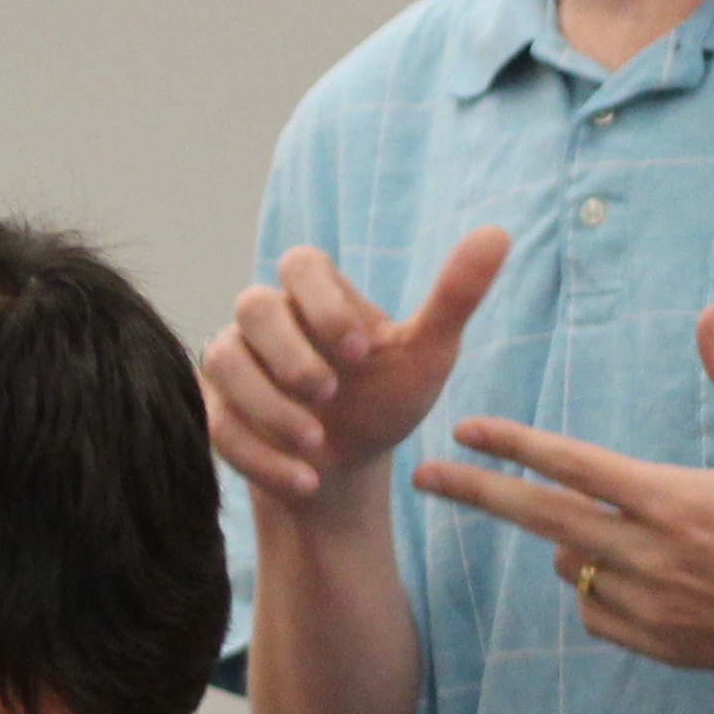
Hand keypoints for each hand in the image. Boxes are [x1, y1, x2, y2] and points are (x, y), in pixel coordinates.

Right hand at [199, 228, 512, 515]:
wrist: (346, 467)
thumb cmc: (385, 399)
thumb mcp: (428, 354)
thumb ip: (455, 297)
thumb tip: (498, 234)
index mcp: (314, 292)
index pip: (301, 264)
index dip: (323, 303)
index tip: (360, 351)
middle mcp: (265, 318)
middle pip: (252, 306)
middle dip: (290, 353)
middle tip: (329, 394)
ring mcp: (232, 360)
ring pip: (225, 361)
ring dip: (270, 407)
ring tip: (316, 444)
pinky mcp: (214, 408)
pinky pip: (217, 422)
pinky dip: (260, 455)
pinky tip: (306, 479)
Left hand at [409, 305, 713, 695]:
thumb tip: (710, 311)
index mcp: (675, 502)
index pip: (571, 466)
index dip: (511, 444)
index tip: (462, 429)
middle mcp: (654, 558)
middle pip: (540, 520)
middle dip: (476, 494)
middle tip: (421, 478)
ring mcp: (655, 609)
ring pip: (569, 567)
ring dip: (562, 540)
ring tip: (582, 519)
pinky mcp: (666, 646)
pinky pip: (597, 613)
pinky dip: (592, 588)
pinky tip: (618, 568)